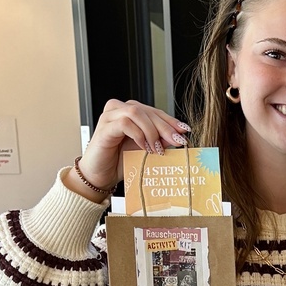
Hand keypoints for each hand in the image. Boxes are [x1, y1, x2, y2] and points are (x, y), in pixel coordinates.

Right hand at [74, 99, 190, 194]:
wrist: (100, 176)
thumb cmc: (120, 162)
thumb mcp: (146, 149)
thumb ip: (159, 140)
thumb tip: (179, 136)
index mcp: (129, 112)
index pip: (154, 111)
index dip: (170, 120)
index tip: (185, 131)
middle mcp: (118, 109)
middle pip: (147, 111)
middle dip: (165, 127)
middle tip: (177, 141)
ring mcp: (109, 117)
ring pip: (136, 112)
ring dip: (151, 131)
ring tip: (157, 149)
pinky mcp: (104, 128)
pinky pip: (125, 123)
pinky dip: (138, 134)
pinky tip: (144, 147)